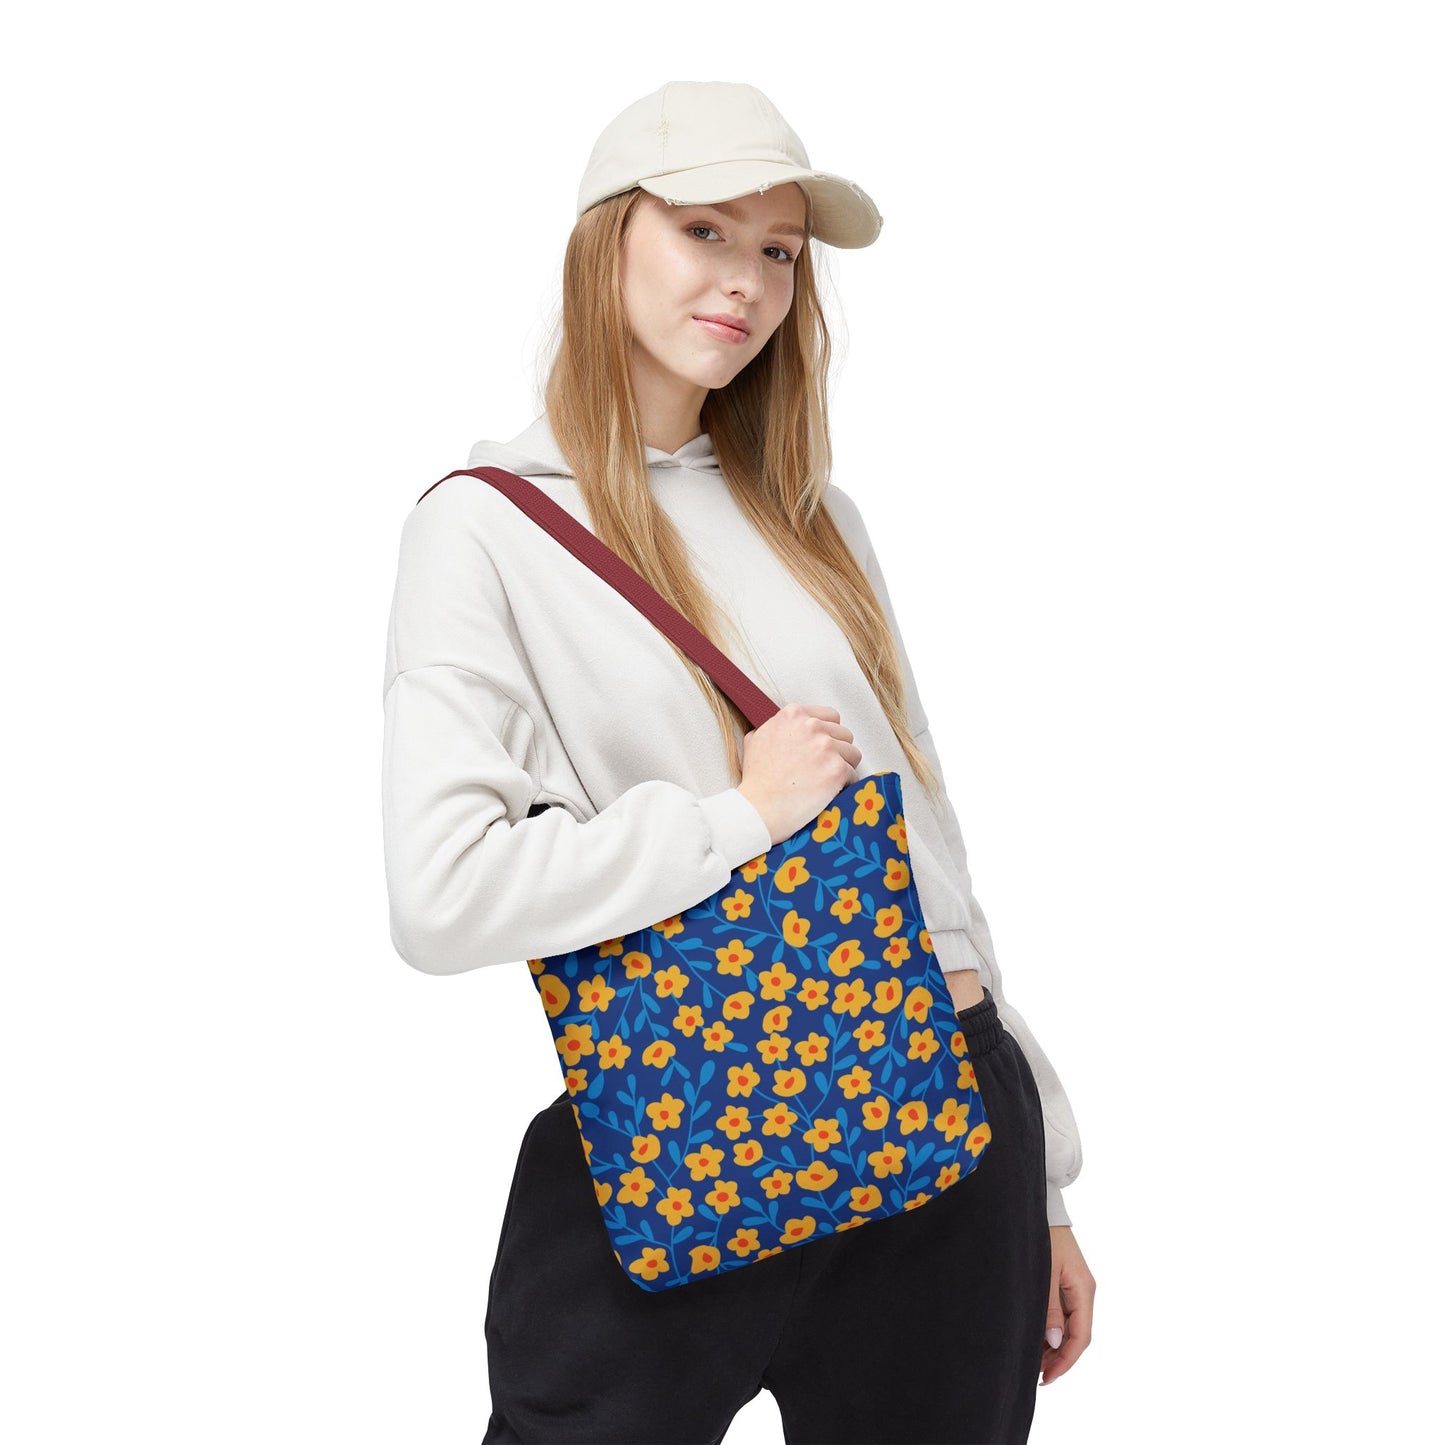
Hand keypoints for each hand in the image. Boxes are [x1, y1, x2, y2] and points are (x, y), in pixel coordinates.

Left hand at [1041, 1225, 1094, 1384]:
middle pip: (1076, 1334)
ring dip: (1054, 1345)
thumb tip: (1054, 1341)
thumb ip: (1049, 1307)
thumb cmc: (1042, 1235)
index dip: (1065, 1360)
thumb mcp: (1044, 1272)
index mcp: (1084, 1289)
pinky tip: (1036, 1337)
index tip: (1047, 1378)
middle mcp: (1083, 1290)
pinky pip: (1062, 1313)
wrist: (1041, 1206)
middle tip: (1036, 1374)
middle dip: (1059, 1357)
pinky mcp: (1065, 1280)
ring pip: (1069, 1325)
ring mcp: (1075, 1286)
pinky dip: (1051, 1328)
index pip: (1081, 1336)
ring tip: (1033, 1360)